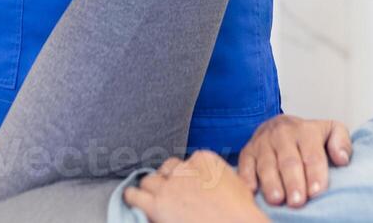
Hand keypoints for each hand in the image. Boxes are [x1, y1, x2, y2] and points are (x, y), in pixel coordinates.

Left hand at [122, 152, 264, 222]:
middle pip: (167, 169)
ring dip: (151, 189)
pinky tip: (134, 201)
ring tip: (151, 198)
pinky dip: (133, 197)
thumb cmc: (240, 213)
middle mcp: (184, 169)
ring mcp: (169, 186)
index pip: (186, 162)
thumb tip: (213, 181)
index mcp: (204, 159)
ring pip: (149, 180)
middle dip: (168, 180)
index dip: (184, 176)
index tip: (186, 186)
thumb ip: (220, 175)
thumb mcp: (236, 183)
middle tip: (170, 193)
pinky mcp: (157, 204)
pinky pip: (134, 195)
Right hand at [238, 114, 351, 207]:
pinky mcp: (247, 152)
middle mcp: (283, 135)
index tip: (317, 191)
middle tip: (298, 201)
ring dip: (271, 183)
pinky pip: (245, 165)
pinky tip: (251, 191)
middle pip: (289, 161)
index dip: (315, 173)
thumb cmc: (308, 137)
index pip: (312, 154)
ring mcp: (263, 143)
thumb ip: (341, 141)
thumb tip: (342, 159)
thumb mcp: (330, 130)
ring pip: (267, 164)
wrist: (278, 126)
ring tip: (277, 199)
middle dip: (293, 182)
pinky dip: (246, 178)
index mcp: (305, 131)